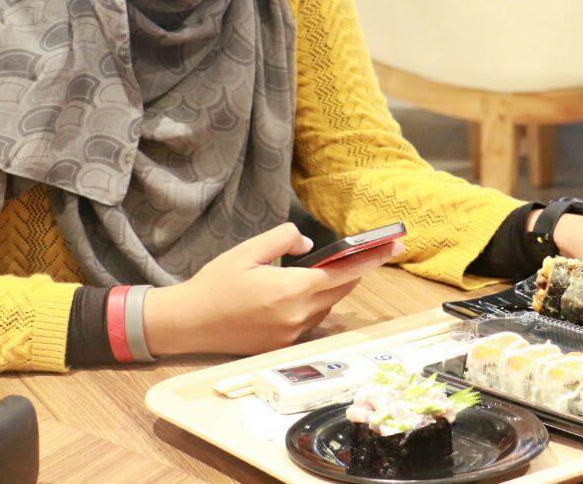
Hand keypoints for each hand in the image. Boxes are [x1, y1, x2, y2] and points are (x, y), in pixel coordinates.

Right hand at [143, 223, 400, 356]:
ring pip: (328, 305)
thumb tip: (307, 244)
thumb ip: (283, 239)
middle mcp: (298, 315)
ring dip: (335, 287)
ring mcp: (292, 333)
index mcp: (291, 289)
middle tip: (375, 250)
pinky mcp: (283, 343)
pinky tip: (306, 290)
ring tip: (338, 266)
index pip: (345, 272)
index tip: (394, 245)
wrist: (188, 323)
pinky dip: (317, 302)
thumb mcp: (248, 251)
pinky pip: (312, 319)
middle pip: (341, 290)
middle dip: (358, 269)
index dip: (372, 258)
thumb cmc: (215, 284)